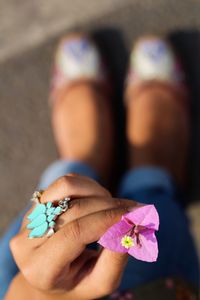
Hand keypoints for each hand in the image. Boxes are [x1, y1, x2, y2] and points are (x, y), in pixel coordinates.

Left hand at [10, 174, 135, 298]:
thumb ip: (115, 258)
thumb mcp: (99, 282)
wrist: (49, 277)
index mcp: (39, 267)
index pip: (75, 233)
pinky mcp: (37, 203)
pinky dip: (89, 186)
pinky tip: (100, 201)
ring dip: (98, 192)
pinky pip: (66, 183)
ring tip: (115, 207)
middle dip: (111, 205)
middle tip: (137, 209)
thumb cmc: (76, 282)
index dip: (108, 219)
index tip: (136, 215)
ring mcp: (30, 218)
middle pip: (75, 208)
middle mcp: (27, 239)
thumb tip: (132, 225)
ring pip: (67, 186)